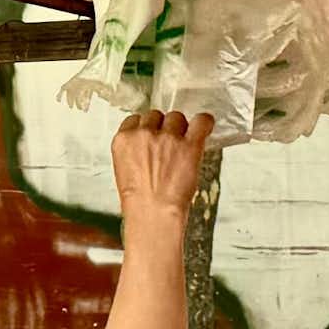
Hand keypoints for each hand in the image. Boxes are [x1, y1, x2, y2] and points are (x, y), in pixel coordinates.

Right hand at [111, 109, 214, 223]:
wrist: (153, 213)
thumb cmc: (139, 199)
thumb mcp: (123, 168)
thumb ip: (133, 149)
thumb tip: (147, 144)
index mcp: (124, 139)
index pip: (135, 119)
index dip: (146, 128)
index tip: (151, 135)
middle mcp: (144, 133)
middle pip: (156, 115)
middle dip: (162, 128)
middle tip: (167, 145)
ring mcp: (167, 137)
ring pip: (176, 117)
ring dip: (180, 128)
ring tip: (183, 145)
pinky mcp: (189, 145)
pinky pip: (201, 122)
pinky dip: (204, 122)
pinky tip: (205, 126)